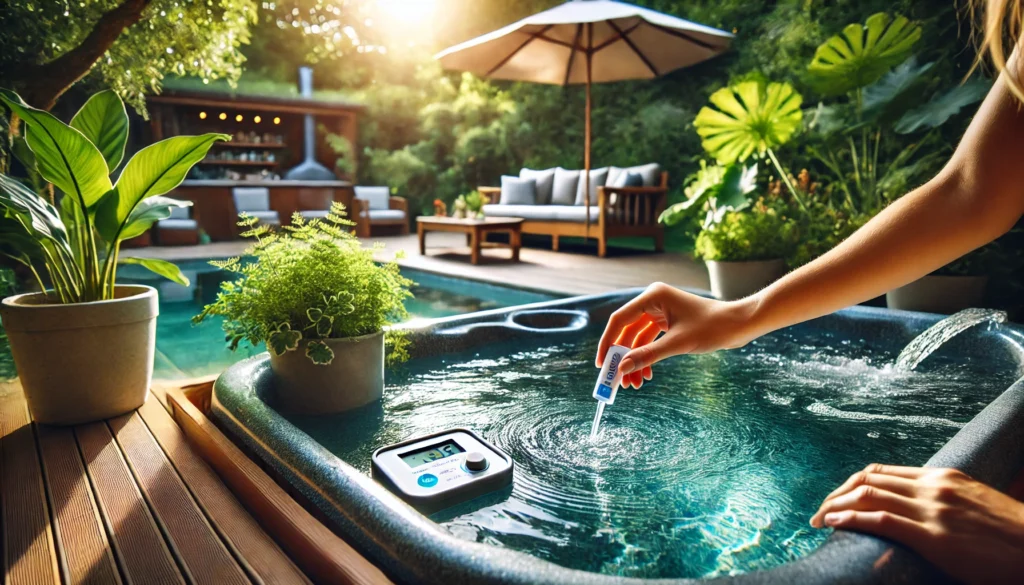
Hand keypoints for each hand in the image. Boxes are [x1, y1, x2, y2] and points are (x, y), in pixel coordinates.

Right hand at [595, 282, 757, 388]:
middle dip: (622, 356)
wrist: (740, 325)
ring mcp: (661, 311)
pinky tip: (647, 374)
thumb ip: (647, 355)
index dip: (608, 343)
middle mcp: (653, 301)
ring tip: (634, 384)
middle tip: (617, 380)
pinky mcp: (668, 322)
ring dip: (635, 360)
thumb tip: (621, 369)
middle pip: (627, 331)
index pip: (620, 320)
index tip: (601, 364)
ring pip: (638, 339)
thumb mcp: (678, 344)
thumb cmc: (713, 327)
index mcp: (652, 296)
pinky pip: (650, 340)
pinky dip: (647, 356)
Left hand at [811, 464, 1023, 584]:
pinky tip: (835, 523)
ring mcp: (933, 510)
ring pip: (868, 495)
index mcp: (940, 477)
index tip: (836, 498)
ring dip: (835, 506)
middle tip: (819, 511)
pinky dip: (851, 518)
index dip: (851, 484)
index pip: (880, 472)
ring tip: (819, 519)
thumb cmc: (1009, 533)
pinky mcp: (934, 537)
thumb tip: (914, 507)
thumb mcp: (973, 503)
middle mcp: (932, 487)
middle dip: (836, 494)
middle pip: (867, 479)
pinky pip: (882, 520)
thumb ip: (944, 499)